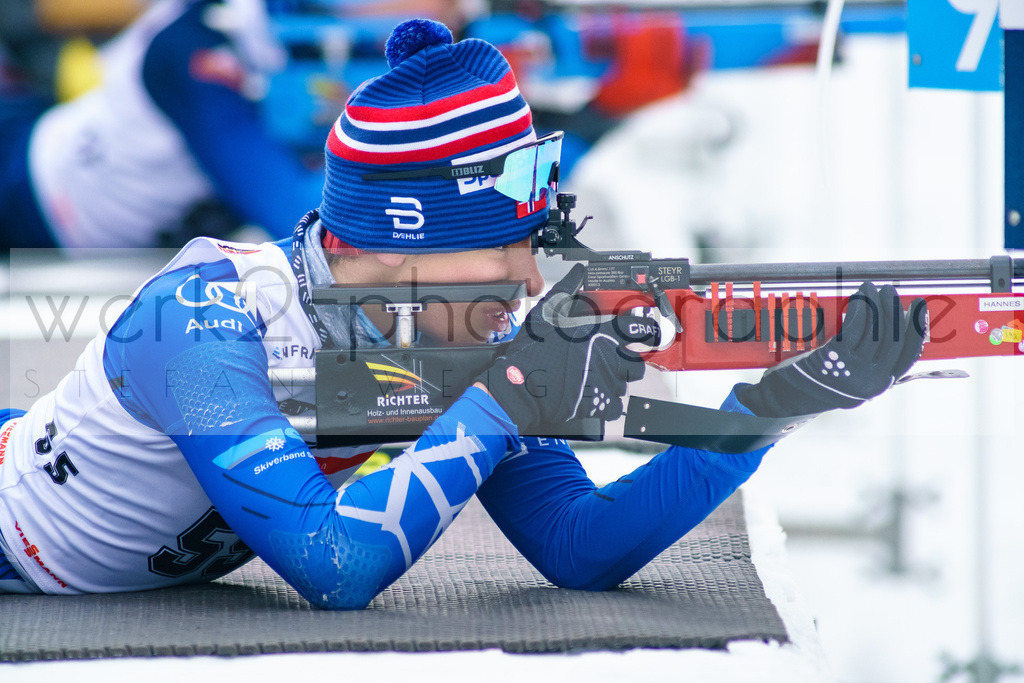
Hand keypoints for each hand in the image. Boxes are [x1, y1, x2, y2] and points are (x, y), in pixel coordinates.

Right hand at [478, 264, 657, 432]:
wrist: (522, 385)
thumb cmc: (534, 351)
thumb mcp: (548, 311)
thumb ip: (568, 289)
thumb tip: (578, 271)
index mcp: (601, 334)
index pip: (639, 328)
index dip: (645, 329)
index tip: (644, 332)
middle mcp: (609, 358)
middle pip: (638, 363)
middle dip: (630, 361)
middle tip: (616, 360)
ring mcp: (606, 383)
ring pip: (624, 384)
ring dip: (615, 381)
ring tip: (596, 378)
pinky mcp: (599, 404)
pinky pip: (614, 406)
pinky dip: (607, 403)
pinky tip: (594, 396)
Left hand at [736, 282, 926, 417]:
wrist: (783, 396)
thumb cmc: (817, 379)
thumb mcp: (850, 375)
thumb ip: (870, 359)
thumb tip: (892, 324)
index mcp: (879, 385)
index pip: (909, 355)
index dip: (917, 329)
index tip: (918, 306)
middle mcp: (871, 382)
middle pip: (894, 340)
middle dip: (894, 310)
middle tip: (889, 290)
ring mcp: (854, 372)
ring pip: (875, 331)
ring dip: (876, 304)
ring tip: (871, 287)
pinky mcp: (835, 360)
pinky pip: (854, 328)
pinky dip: (859, 309)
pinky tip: (858, 297)